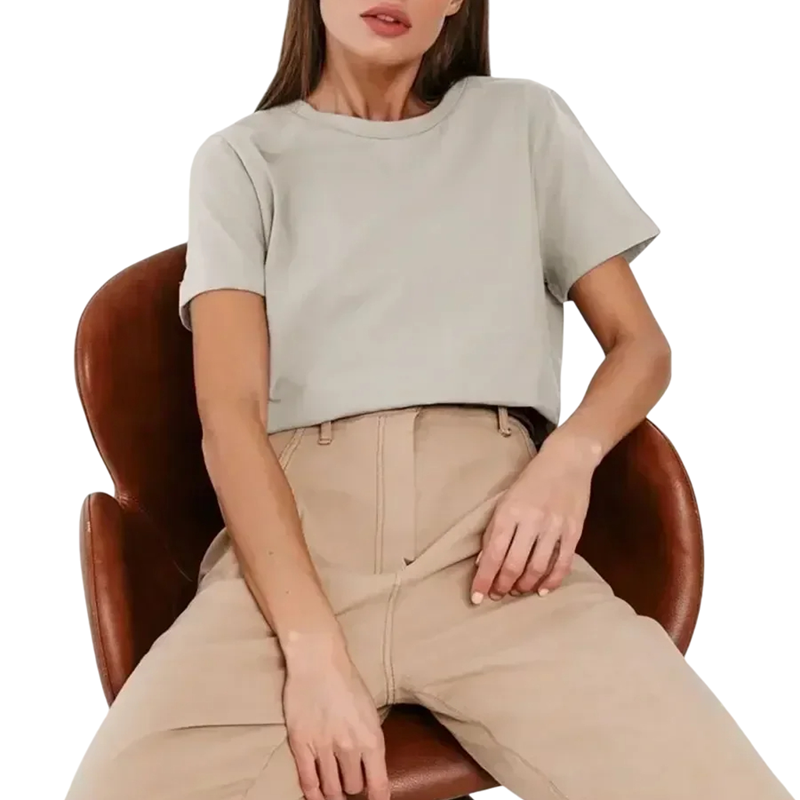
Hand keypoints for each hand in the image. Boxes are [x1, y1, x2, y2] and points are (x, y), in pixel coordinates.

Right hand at [282, 636, 389, 799]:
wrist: (318, 660)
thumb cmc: (347, 681)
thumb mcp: (370, 712)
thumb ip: (370, 741)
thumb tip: (371, 767)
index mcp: (372, 740)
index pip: (379, 787)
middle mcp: (349, 749)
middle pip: (352, 787)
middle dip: (352, 786)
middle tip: (349, 780)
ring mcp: (323, 748)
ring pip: (331, 789)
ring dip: (333, 791)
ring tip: (333, 788)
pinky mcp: (301, 745)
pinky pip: (307, 781)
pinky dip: (312, 792)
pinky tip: (315, 794)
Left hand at [470, 435, 596, 601]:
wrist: (567, 461)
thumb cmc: (530, 481)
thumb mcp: (505, 500)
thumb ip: (494, 530)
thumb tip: (482, 562)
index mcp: (509, 511)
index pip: (492, 553)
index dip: (483, 579)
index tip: (476, 598)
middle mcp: (530, 520)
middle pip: (513, 564)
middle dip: (502, 585)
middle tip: (497, 594)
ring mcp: (554, 526)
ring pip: (537, 567)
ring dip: (524, 585)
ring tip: (517, 590)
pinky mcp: (574, 531)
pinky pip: (562, 563)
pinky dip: (551, 581)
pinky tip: (542, 590)